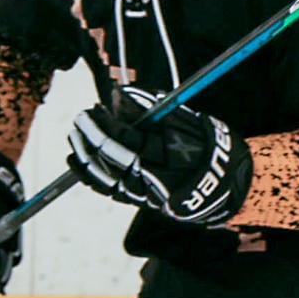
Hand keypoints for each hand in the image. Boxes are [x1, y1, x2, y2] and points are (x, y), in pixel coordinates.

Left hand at [65, 87, 249, 226]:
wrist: (224, 185)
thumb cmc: (206, 147)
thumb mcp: (185, 122)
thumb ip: (149, 109)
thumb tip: (115, 96)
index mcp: (166, 157)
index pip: (124, 139)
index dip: (105, 123)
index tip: (95, 108)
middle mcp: (151, 179)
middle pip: (109, 157)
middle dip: (91, 135)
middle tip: (82, 117)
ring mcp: (143, 193)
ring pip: (103, 176)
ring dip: (84, 153)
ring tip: (75, 134)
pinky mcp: (138, 201)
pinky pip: (105, 189)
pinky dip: (87, 174)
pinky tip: (75, 160)